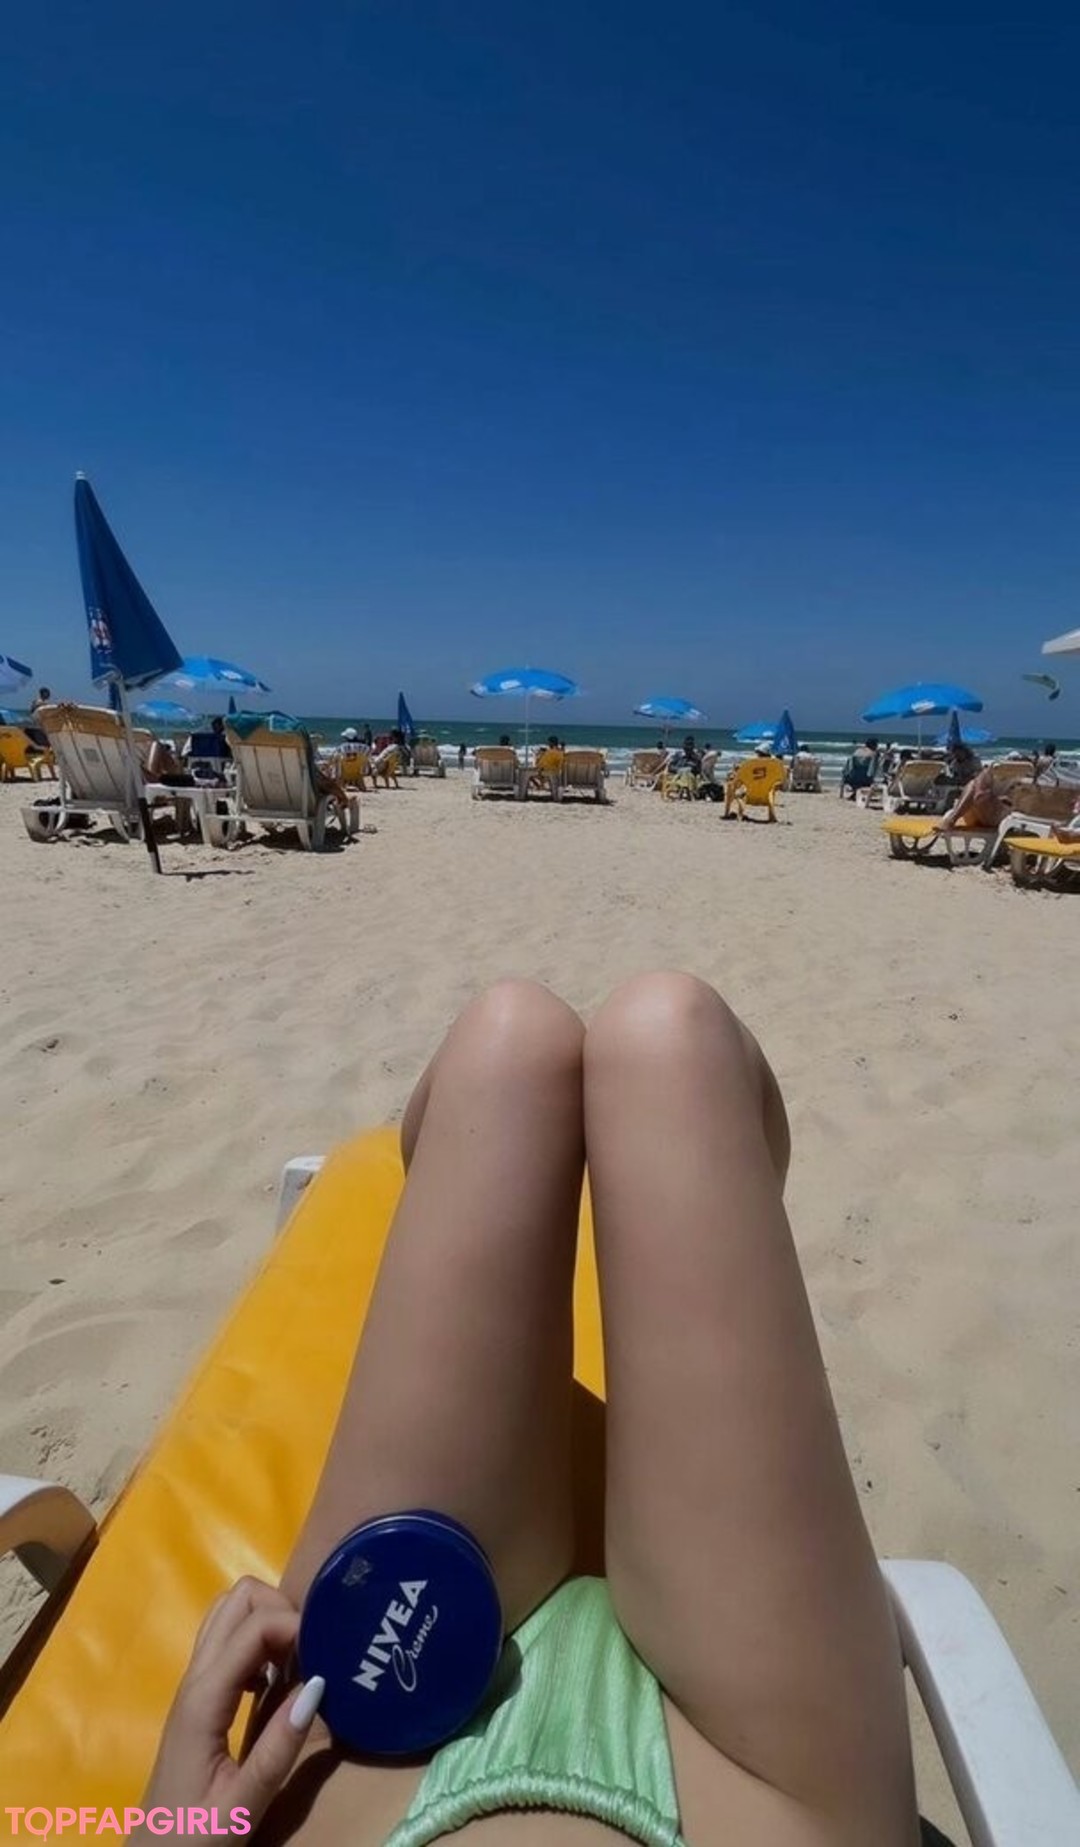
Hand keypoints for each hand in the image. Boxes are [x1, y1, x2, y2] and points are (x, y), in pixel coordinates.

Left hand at [139, 1577, 324, 1830]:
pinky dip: (258, 1640)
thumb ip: (278, 1748)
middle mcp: (194, 1679)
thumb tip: (320, 1683)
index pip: (253, 1624)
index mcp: (204, 1699)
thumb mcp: (243, 1804)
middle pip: (237, 1599)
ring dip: (269, 1620)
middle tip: (314, 1649)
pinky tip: (276, 1681)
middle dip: (282, 1608)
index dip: (296, 1623)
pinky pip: (227, 1641)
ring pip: (229, 1613)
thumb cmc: (194, 1838)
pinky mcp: (198, 1697)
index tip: (330, 1651)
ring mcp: (193, 1685)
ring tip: (300, 1660)